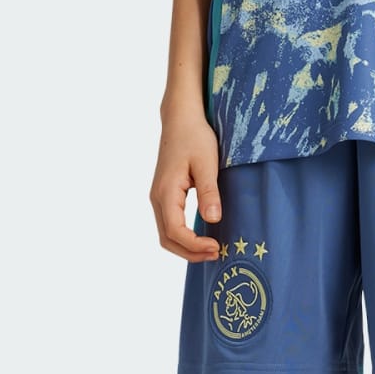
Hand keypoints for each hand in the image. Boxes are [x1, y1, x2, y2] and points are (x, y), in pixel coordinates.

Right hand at [151, 111, 224, 260]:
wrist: (180, 120)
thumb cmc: (194, 137)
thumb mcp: (207, 163)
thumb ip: (209, 192)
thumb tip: (213, 219)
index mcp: (166, 191)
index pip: (175, 230)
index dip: (194, 245)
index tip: (216, 247)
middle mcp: (157, 198)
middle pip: (167, 239)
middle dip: (190, 252)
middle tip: (216, 253)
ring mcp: (158, 197)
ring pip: (166, 234)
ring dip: (186, 247)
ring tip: (211, 249)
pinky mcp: (164, 196)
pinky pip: (169, 224)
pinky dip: (183, 237)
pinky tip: (202, 237)